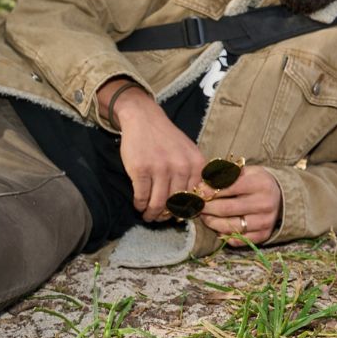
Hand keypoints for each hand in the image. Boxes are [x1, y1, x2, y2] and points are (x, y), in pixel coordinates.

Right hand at [113, 86, 205, 219]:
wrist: (144, 118)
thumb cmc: (167, 138)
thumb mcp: (190, 152)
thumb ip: (195, 174)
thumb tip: (196, 202)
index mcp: (197, 165)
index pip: (196, 197)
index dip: (186, 210)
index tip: (179, 216)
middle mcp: (181, 168)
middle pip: (177, 202)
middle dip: (168, 215)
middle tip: (161, 219)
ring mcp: (161, 169)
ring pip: (159, 202)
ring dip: (153, 214)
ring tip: (149, 217)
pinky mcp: (141, 170)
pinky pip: (142, 196)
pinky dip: (140, 205)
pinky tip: (139, 206)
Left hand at [198, 164, 280, 244]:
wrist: (279, 197)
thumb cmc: (255, 182)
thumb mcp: (244, 171)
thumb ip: (223, 176)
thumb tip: (201, 188)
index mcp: (259, 184)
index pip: (226, 188)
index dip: (207, 191)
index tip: (198, 192)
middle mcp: (264, 204)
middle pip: (225, 209)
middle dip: (206, 208)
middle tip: (197, 206)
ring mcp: (265, 221)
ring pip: (229, 227)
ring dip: (211, 222)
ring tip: (205, 216)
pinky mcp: (264, 235)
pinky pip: (238, 240)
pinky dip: (224, 235)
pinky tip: (219, 227)